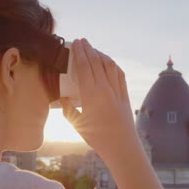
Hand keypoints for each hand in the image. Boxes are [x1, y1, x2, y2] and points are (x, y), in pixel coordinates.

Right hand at [59, 38, 137, 154]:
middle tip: (82, 41)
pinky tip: (108, 62)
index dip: (79, 53)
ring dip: (101, 54)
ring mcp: (117, 92)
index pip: (84, 67)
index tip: (75, 43)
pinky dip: (113, 66)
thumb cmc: (97, 138)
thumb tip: (63, 97)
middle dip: (88, 49)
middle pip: (96, 63)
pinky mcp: (125, 96)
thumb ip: (68, 109)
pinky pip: (119, 75)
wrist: (122, 147)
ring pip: (109, 66)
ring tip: (93, 49)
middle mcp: (105, 90)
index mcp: (91, 96)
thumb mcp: (77, 124)